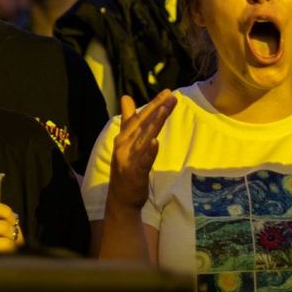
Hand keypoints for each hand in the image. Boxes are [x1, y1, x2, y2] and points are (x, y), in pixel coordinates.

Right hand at [106, 90, 176, 210]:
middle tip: (170, 96)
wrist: (120, 199)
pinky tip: (155, 142)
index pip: (139, 117)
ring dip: (154, 124)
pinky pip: (142, 161)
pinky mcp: (133, 173)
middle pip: (142, 124)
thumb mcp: (126, 143)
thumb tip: (126, 98)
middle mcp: (123, 145)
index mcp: (123, 137)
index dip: (153, 104)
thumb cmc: (126, 169)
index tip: (167, 92)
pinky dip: (149, 151)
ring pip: (143, 138)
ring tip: (164, 110)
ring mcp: (127, 159)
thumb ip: (128, 121)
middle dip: (156, 109)